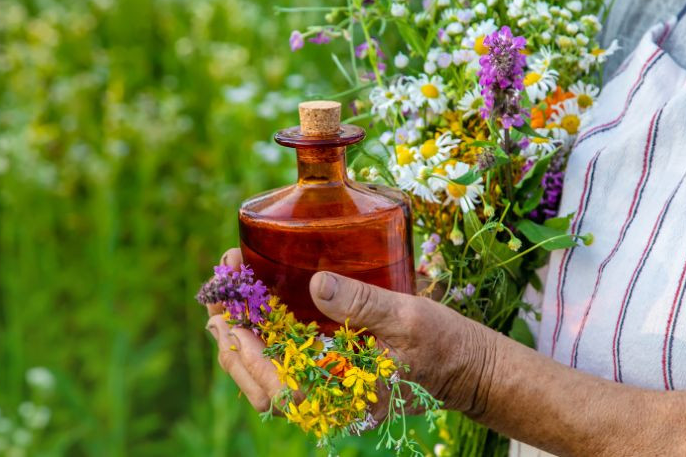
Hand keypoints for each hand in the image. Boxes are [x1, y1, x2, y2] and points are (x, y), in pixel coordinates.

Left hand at [205, 248, 499, 416]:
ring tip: (227, 296)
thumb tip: (316, 285)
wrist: (469, 366)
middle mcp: (327, 400)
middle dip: (231, 338)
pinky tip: (260, 306)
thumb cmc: (443, 345)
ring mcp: (328, 390)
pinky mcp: (332, 375)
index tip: (226, 305)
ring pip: (268, 376)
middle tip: (216, 293)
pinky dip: (266, 337)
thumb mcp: (406, 319)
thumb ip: (362, 304)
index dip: (242, 345)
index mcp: (340, 396)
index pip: (273, 383)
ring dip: (244, 336)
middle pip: (259, 383)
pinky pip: (287, 364)